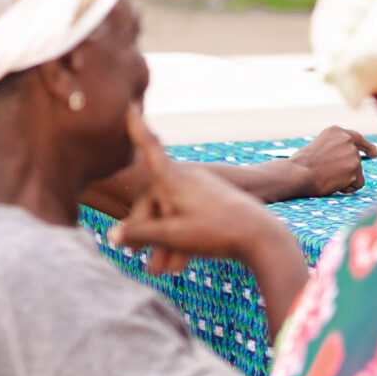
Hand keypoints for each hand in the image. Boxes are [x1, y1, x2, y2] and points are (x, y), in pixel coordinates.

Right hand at [110, 110, 294, 275]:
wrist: (264, 238)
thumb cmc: (216, 233)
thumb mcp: (173, 236)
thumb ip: (140, 234)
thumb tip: (113, 235)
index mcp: (175, 178)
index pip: (150, 148)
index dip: (137, 128)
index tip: (130, 104)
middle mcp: (187, 178)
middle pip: (154, 202)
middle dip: (147, 234)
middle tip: (150, 267)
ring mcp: (202, 190)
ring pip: (170, 214)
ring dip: (164, 243)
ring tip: (165, 271)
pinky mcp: (214, 203)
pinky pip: (188, 218)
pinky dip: (181, 239)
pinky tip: (181, 265)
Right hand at [281, 126, 376, 198]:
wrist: (298, 173)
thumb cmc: (302, 164)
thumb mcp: (319, 147)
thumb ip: (335, 148)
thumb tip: (350, 159)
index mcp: (336, 131)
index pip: (356, 138)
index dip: (367, 146)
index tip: (375, 153)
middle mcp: (347, 140)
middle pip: (356, 159)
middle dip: (348, 170)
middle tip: (332, 175)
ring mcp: (352, 154)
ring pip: (357, 172)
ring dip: (345, 178)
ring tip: (327, 177)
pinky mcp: (355, 169)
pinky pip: (358, 183)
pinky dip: (348, 188)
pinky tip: (334, 184)